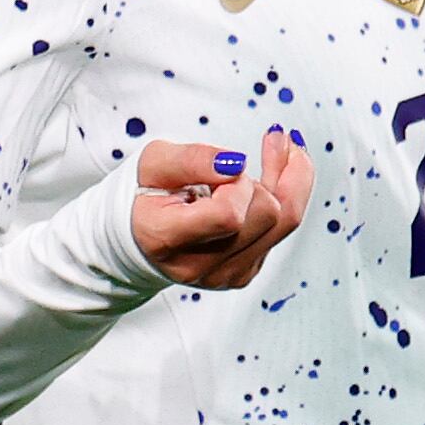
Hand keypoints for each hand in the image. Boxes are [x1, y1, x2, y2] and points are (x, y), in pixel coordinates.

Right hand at [127, 132, 312, 289]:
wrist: (140, 235)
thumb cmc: (145, 196)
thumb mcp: (155, 163)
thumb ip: (193, 160)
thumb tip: (235, 163)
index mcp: (166, 238)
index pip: (229, 215)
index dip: (237, 183)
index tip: (228, 165)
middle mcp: (198, 265)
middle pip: (266, 215)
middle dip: (262, 178)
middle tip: (256, 151)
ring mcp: (224, 274)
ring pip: (284, 223)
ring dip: (284, 181)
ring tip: (275, 150)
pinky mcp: (243, 273)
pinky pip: (282, 233)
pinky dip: (282, 198)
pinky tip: (266, 179)